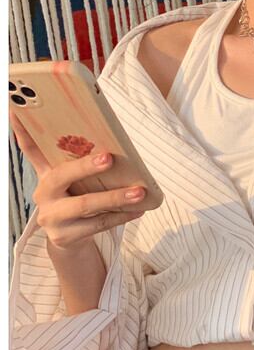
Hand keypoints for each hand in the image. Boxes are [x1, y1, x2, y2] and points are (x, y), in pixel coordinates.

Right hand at [9, 110, 148, 251]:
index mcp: (45, 175)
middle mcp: (43, 194)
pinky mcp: (65, 236)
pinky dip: (121, 215)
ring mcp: (51, 218)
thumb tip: (108, 141)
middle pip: (62, 176)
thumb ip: (79, 162)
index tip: (17, 109)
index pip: (31, 149)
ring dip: (116, 197)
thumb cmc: (76, 199)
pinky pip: (98, 224)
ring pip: (86, 205)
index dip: (22, 131)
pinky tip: (138, 210)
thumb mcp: (73, 181)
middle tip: (109, 158)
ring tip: (139, 192)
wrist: (68, 239)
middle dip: (86, 166)